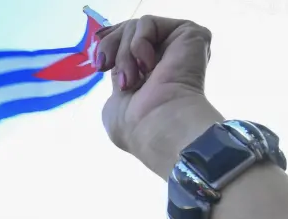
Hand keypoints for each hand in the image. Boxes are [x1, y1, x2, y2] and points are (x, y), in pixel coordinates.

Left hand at [98, 16, 218, 175]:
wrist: (157, 126)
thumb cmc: (134, 126)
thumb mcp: (115, 103)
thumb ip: (118, 79)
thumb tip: (116, 70)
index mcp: (150, 73)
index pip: (127, 43)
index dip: (109, 42)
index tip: (98, 59)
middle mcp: (166, 56)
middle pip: (127, 30)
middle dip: (110, 47)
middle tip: (103, 67)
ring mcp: (177, 45)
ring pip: (135, 27)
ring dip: (124, 54)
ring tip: (131, 80)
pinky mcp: (189, 33)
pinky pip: (148, 23)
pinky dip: (138, 43)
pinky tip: (147, 66)